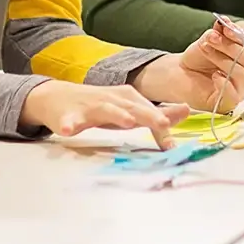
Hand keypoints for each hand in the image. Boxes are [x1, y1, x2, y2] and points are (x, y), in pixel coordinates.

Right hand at [22, 80, 187, 150]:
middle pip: (132, 106)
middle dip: (148, 114)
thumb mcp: (129, 109)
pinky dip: (69, 124)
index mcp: (127, 98)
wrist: (57, 97)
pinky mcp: (68, 115)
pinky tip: (69, 130)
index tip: (174, 146)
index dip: (163, 125)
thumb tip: (186, 111)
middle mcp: (111, 99)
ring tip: (128, 122)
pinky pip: (69, 120)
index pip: (149, 111)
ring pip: (104, 109)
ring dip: (117, 114)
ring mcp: (89, 107)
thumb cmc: (99, 107)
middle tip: (164, 123)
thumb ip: (155, 113)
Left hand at [133, 19, 243, 114]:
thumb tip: (223, 22)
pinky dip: (225, 84)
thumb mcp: (208, 40)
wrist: (181, 75)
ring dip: (222, 59)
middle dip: (228, 46)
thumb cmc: (199, 59)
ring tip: (206, 51)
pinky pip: (235, 95)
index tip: (224, 26)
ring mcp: (241, 90)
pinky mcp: (229, 103)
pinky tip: (215, 76)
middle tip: (211, 39)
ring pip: (242, 74)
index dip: (238, 34)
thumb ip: (218, 32)